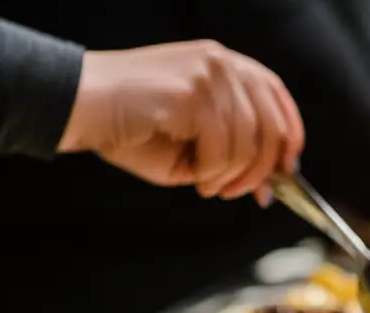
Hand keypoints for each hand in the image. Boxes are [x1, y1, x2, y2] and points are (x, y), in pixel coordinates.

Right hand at [58, 41, 304, 204]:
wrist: (79, 106)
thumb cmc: (131, 127)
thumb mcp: (194, 139)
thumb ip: (234, 149)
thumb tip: (272, 180)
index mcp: (223, 64)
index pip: (275, 94)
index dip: (289, 135)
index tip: (287, 169)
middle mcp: (220, 61)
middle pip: (270, 124)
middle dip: (261, 170)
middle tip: (242, 194)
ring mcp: (207, 73)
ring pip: (247, 144)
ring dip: (231, 177)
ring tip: (207, 186)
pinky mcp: (191, 92)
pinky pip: (221, 149)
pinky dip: (211, 173)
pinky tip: (194, 177)